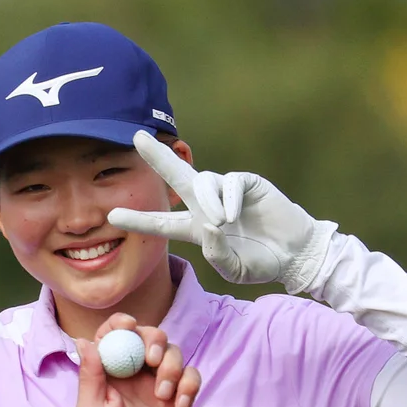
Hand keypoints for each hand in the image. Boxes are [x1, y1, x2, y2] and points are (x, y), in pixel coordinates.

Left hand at [74, 313, 201, 406]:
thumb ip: (91, 375)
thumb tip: (84, 340)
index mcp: (110, 372)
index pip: (116, 335)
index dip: (121, 323)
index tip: (128, 325)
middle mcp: (135, 374)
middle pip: (150, 336)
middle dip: (154, 339)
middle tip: (151, 360)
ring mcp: (159, 385)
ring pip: (174, 353)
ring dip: (172, 366)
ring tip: (162, 395)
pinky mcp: (180, 400)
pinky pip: (193, 377)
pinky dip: (189, 384)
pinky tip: (178, 405)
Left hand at [107, 130, 335, 293]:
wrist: (294, 253)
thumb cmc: (261, 262)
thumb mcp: (233, 269)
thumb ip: (217, 254)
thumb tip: (211, 226)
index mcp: (196, 229)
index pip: (161, 223)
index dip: (138, 219)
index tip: (111, 215)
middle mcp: (206, 206)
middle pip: (175, 178)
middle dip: (156, 158)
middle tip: (136, 137)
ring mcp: (226, 192)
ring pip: (203, 183)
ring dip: (206, 202)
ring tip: (221, 222)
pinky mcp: (246, 182)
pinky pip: (230, 183)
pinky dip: (228, 199)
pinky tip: (234, 216)